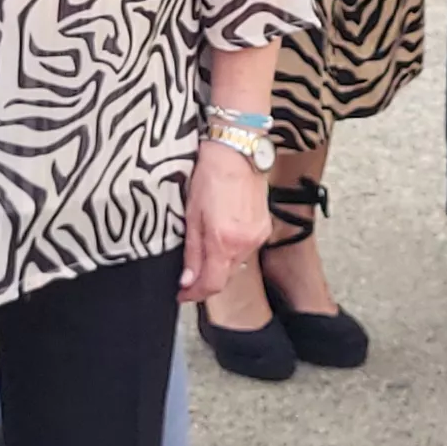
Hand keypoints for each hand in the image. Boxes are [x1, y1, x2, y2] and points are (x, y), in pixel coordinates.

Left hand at [180, 139, 266, 302]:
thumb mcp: (191, 214)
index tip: (182, 294)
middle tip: (188, 277)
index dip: (194, 295)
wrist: (237, 150)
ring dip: (218, 265)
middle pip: (224, 278)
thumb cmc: (211, 174)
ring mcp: (257, 236)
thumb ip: (191, 251)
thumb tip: (187, 280)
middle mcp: (245, 243)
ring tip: (203, 251)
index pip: (211, 285)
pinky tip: (221, 237)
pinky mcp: (264, 228)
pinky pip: (245, 250)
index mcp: (223, 241)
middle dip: (205, 280)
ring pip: (235, 265)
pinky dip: (231, 251)